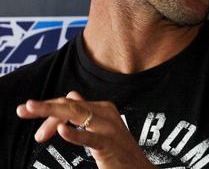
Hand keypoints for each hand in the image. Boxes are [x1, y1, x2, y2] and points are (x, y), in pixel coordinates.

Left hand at [16, 91, 153, 168]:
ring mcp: (109, 127)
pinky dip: (75, 134)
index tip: (26, 111)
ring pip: (76, 114)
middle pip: (70, 106)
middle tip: (23, 110)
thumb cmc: (117, 149)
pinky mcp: (109, 144)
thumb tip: (72, 95)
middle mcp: (106, 113)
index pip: (70, 102)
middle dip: (44, 107)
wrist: (138, 167)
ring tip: (33, 112)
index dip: (48, 106)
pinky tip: (62, 131)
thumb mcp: (100, 127)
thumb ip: (86, 112)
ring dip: (52, 115)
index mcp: (102, 108)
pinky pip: (90, 138)